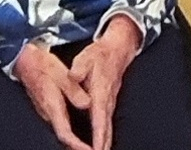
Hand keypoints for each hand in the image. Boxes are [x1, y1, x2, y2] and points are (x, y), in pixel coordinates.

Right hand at [13, 43, 93, 149]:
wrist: (24, 60)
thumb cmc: (42, 65)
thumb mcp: (61, 74)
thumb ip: (74, 90)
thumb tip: (87, 104)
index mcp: (52, 106)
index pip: (65, 133)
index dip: (78, 145)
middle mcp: (48, 113)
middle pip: (64, 139)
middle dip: (78, 148)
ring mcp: (46, 113)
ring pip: (62, 134)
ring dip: (75, 144)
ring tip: (90, 149)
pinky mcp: (47, 109)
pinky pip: (60, 128)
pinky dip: (71, 136)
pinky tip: (78, 138)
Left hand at [67, 17, 141, 149]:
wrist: (117, 50)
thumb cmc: (100, 55)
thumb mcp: (86, 57)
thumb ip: (79, 68)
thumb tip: (73, 75)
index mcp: (100, 93)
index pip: (99, 118)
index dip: (98, 135)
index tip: (97, 149)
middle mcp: (106, 102)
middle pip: (106, 129)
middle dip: (103, 146)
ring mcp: (109, 104)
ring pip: (107, 129)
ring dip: (105, 144)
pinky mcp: (108, 104)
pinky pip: (106, 124)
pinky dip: (105, 137)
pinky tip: (102, 144)